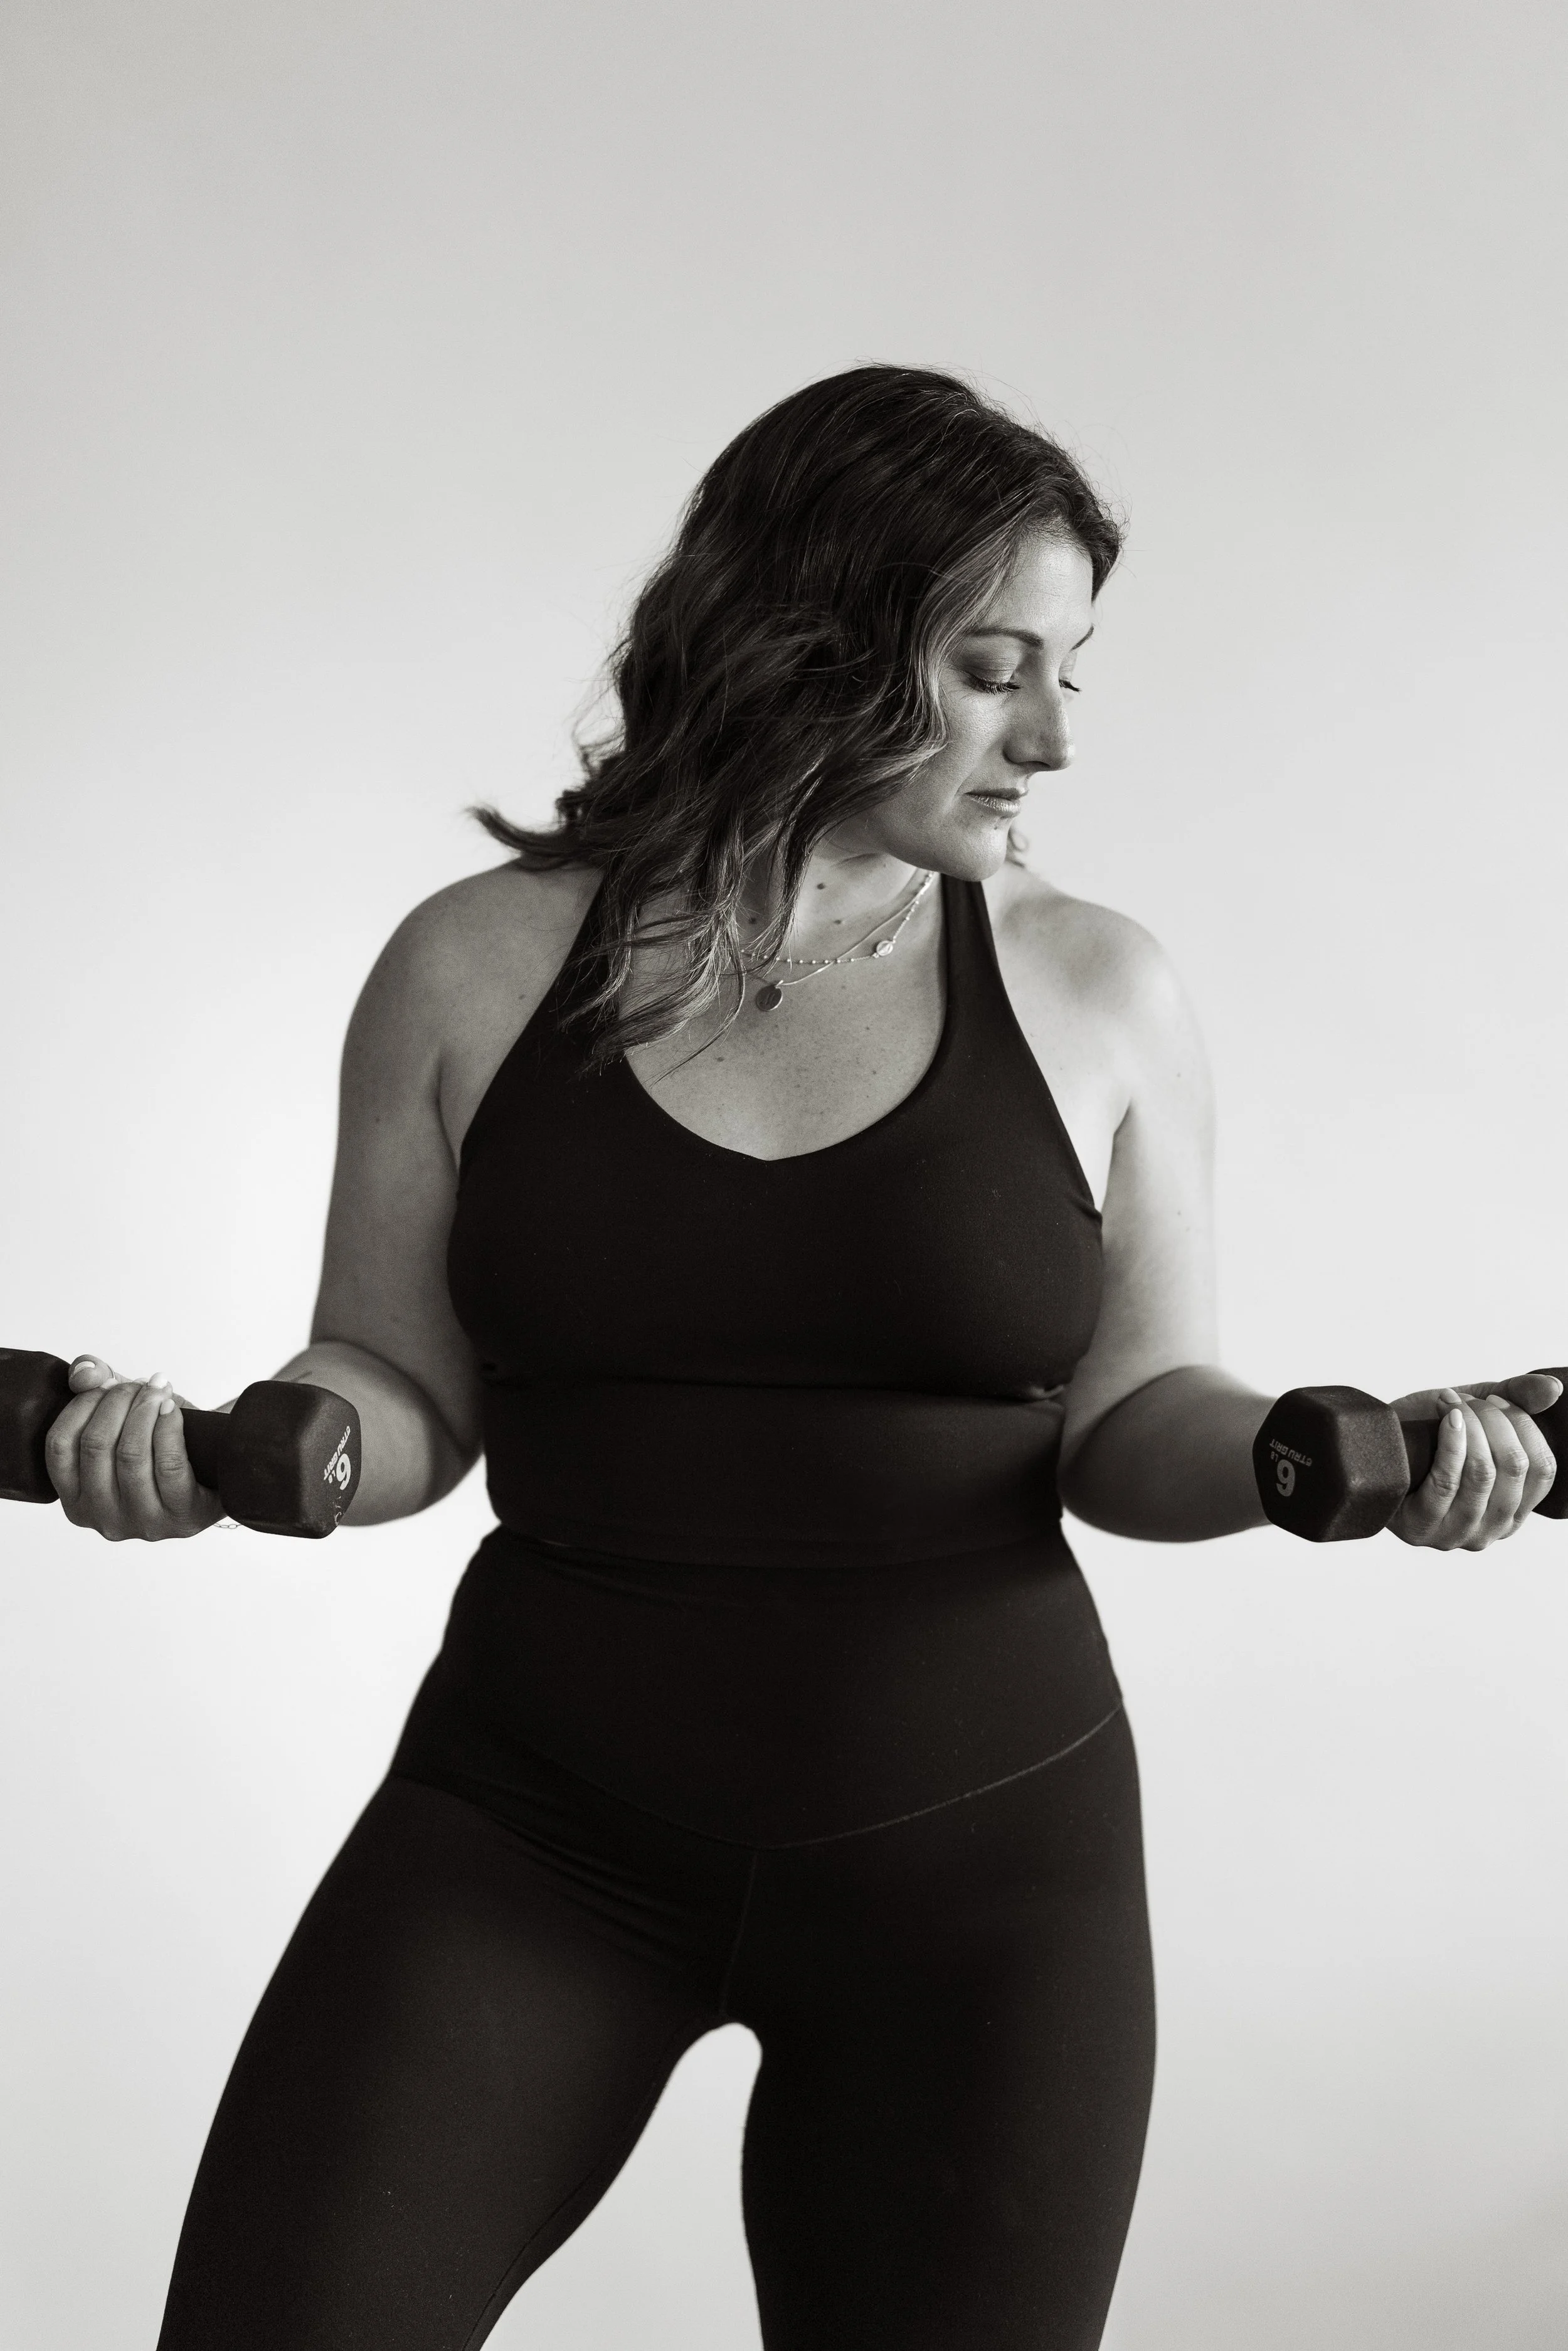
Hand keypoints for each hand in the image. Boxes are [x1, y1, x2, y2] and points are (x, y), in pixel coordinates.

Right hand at [44, 1356, 225, 1541]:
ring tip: (157, 1391)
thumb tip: (84, 1373)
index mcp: (77, 1501)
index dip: (82, 1404)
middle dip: (118, 1401)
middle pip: (96, 1446)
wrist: (216, 1468)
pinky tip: (172, 1408)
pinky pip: (169, 1464)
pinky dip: (169, 1427)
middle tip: (140, 1385)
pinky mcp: (182, 1517)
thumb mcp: (122, 1414)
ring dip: (144, 1410)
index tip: (107, 1384)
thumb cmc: (161, 1445)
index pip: (60, 1446)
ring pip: (132, 1455)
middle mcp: (104, 1520)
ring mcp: (143, 1523)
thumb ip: (94, 1387)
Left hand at [1389, 1373, 1561, 1550]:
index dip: (1524, 1426)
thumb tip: (1553, 1389)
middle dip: (1493, 1420)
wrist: (1372, 1449)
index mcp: (1513, 1510)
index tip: (1497, 1399)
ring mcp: (1456, 1533)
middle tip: (1467, 1400)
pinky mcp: (1421, 1528)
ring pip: (1482, 1473)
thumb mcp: (1477, 1413)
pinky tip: (1446, 1418)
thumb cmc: (1426, 1436)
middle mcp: (1491, 1530)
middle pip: (1514, 1467)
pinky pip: (1446, 1482)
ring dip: (1469, 1426)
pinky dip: (1451, 1442)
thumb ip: (1517, 1399)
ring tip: (1449, 1404)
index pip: (1542, 1470)